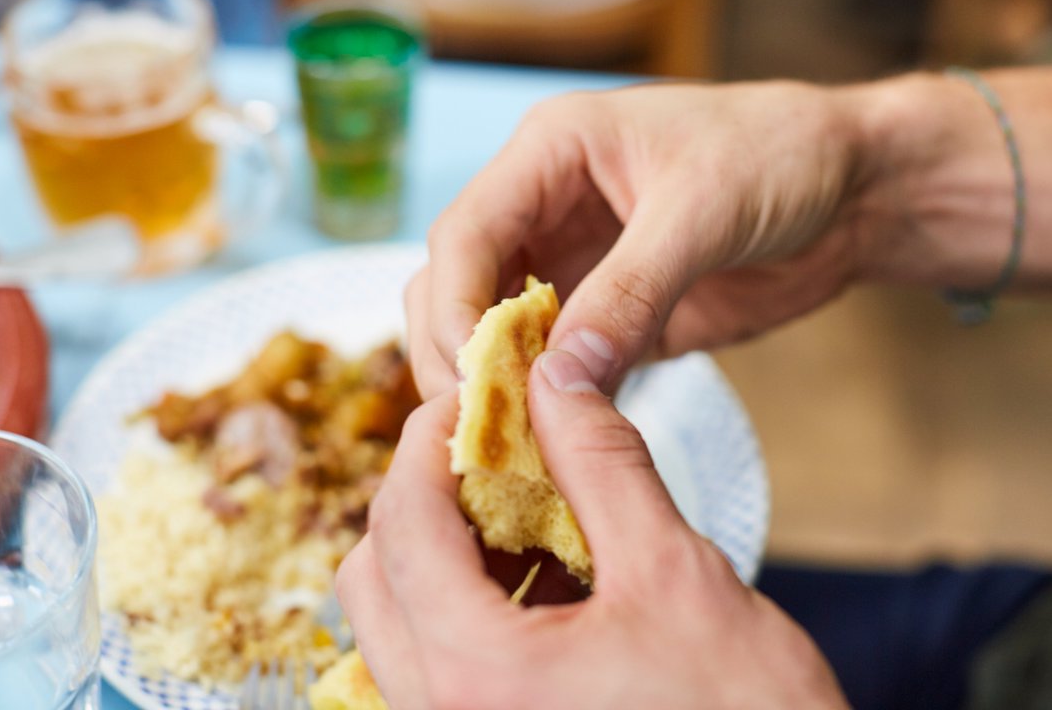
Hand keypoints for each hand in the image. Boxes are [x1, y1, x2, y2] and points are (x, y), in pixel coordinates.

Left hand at [337, 349, 847, 709]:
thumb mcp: (677, 574)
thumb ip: (604, 465)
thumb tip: (558, 378)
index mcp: (478, 673)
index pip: (404, 522)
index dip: (430, 440)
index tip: (472, 399)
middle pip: (374, 574)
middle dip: (425, 495)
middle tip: (494, 454)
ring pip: (396, 624)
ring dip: (443, 553)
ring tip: (526, 515)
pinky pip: (433, 669)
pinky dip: (466, 609)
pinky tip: (542, 584)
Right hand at [405, 82, 864, 397]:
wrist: (855, 189)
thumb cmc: (783, 156)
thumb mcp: (703, 213)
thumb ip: (630, 291)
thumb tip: (559, 379)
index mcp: (552, 152)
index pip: (465, 233)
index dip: (454, 306)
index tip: (468, 378)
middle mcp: (546, 205)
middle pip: (458, 284)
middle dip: (459, 353)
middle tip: (480, 428)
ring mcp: (574, 261)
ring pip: (494, 328)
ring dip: (496, 383)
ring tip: (508, 447)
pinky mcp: (608, 311)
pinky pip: (555, 361)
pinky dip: (546, 401)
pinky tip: (553, 443)